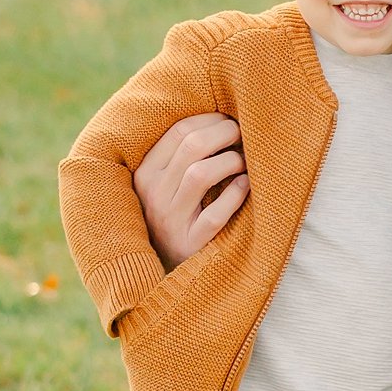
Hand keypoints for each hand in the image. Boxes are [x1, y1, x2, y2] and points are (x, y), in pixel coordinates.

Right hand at [134, 113, 248, 271]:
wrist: (162, 273)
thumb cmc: (175, 216)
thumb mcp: (167, 185)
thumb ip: (182, 155)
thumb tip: (222, 118)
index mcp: (145, 174)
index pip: (178, 132)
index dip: (210, 119)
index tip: (230, 120)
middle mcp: (153, 195)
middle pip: (193, 146)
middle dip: (225, 133)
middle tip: (244, 135)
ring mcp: (170, 222)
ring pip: (201, 175)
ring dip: (231, 161)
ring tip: (245, 162)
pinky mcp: (189, 244)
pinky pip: (215, 214)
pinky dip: (235, 195)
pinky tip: (246, 185)